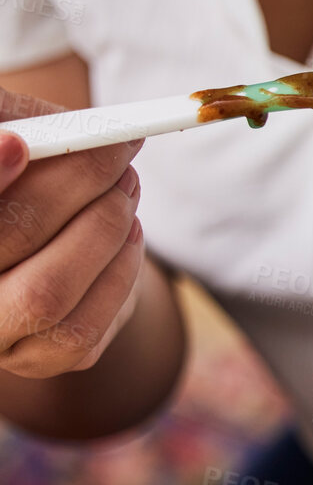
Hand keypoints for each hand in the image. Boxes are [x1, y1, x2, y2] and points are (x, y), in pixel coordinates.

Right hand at [0, 88, 146, 377]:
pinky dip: (121, 270)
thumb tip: (44, 124)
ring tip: (126, 189)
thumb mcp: (15, 141)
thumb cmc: (23, 186)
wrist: (49, 252)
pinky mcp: (37, 359)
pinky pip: (84, 325)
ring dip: (104, 229)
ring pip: (47, 293)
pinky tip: (129, 234)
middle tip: (116, 150)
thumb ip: (20, 126)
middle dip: (73, 184)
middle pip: (7, 237)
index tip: (19, 142)